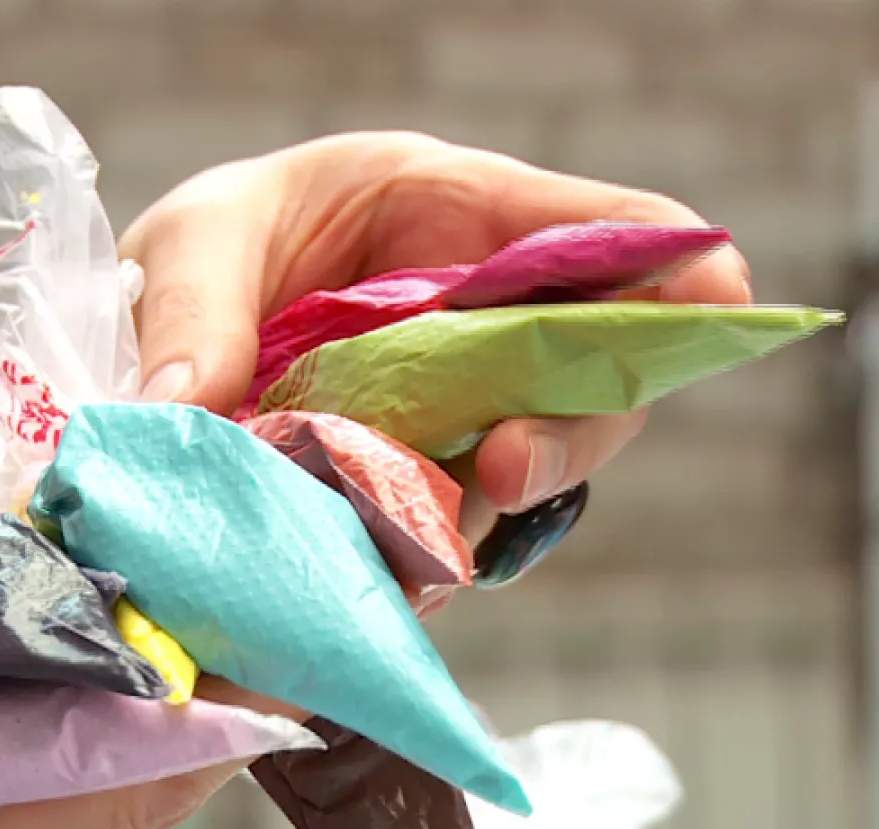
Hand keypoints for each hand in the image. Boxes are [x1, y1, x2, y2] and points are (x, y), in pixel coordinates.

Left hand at [120, 131, 752, 515]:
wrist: (160, 323)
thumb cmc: (208, 245)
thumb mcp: (191, 243)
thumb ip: (196, 314)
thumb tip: (194, 411)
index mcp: (453, 210)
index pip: (606, 232)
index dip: (676, 270)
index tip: (717, 304)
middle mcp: (482, 316)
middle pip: (595, 374)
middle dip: (569, 428)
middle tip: (505, 468)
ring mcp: (458, 408)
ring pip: (523, 469)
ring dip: (474, 512)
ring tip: (398, 538)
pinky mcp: (418, 483)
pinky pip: (451, 528)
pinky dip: (417, 557)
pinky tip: (366, 568)